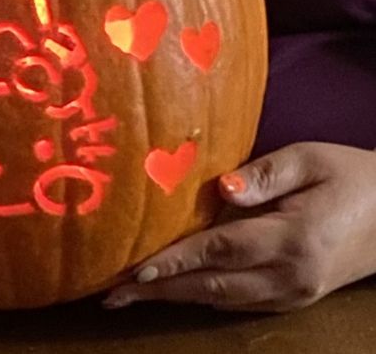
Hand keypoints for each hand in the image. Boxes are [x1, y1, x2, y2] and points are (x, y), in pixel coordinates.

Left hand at [103, 142, 375, 312]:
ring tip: (129, 295)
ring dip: (173, 297)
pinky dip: (199, 297)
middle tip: (112, 295)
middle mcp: (289, 276)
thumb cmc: (348, 177)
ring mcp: (291, 293)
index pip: (221, 250)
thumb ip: (264, 174)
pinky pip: (235, 301)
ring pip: (219, 300)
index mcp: (293, 238)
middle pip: (211, 287)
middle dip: (158, 291)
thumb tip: (221, 188)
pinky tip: (171, 289)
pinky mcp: (291, 297)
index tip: (134, 268)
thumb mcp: (309, 159)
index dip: (175, 260)